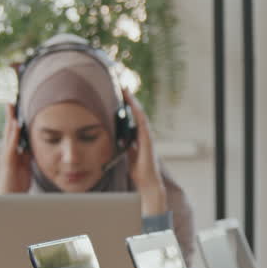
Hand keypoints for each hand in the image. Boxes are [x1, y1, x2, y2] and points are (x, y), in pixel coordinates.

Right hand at [0, 103, 30, 193]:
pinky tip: (15, 126)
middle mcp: (7, 151)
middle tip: (10, 102)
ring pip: (7, 135)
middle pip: (8, 130)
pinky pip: (10, 145)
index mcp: (12, 151)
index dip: (15, 121)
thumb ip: (27, 156)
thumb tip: (32, 146)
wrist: (10, 196)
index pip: (14, 133)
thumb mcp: (26, 166)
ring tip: (11, 109)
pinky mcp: (6, 161)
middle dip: (10, 116)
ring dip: (10, 122)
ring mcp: (6, 155)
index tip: (17, 109)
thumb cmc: (17, 182)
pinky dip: (13, 135)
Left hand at [123, 89, 166, 215]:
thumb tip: (118, 136)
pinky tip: (131, 104)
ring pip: (140, 114)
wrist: (147, 181)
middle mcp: (144, 133)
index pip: (132, 116)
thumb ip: (124, 144)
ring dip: (133, 101)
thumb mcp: (127, 153)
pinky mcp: (148, 139)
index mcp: (139, 136)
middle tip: (122, 85)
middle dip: (129, 99)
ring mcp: (147, 135)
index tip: (119, 93)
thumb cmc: (138, 170)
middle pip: (136, 111)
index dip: (126, 104)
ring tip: (125, 90)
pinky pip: (142, 122)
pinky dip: (137, 112)